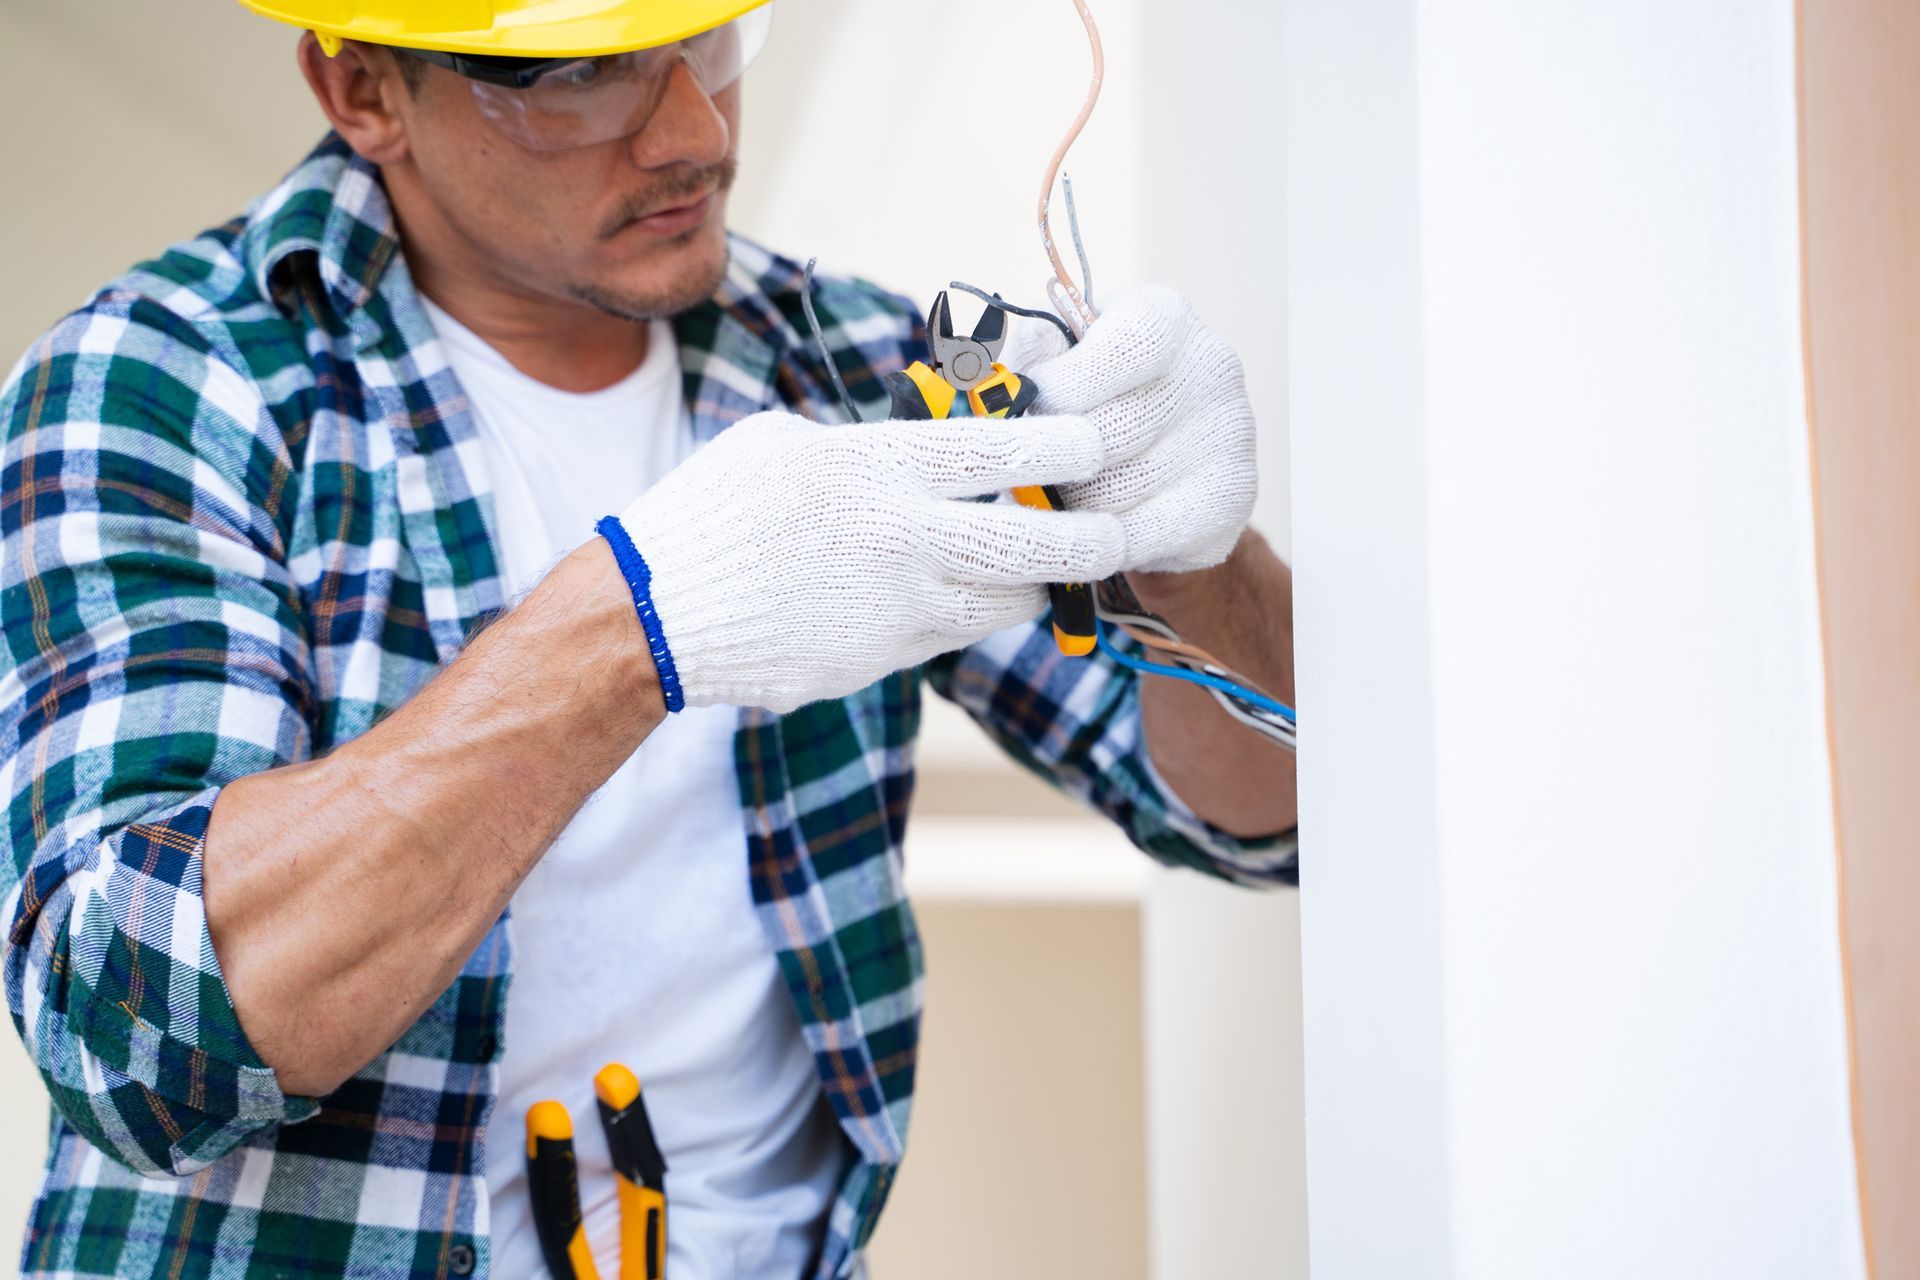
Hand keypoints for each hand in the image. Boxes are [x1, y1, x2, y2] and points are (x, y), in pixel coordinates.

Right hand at [614, 410, 1124, 712]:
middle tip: (1112, 532)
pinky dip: (967, 615)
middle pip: (1032, 545)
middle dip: (1090, 539)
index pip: (1003, 451)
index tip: (1093, 444)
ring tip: (1043, 568)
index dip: (1065, 446)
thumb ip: (866, 447)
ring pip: (1004, 602)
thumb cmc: (711, 512)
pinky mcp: (881, 660)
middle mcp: (901, 538)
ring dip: (1031, 585)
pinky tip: (956, 596)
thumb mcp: (785, 444)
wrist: (654, 614)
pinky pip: (950, 634)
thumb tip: (918, 445)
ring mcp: (895, 609)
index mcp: (877, 467)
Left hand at [1006, 286, 1257, 573]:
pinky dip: (1095, 541)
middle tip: (1033, 471)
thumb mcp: (1061, 357)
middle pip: (1106, 432)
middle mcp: (1210, 367)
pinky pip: (1136, 535)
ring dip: (1071, 505)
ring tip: (1065, 496)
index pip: (1115, 353)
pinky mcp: (1229, 501)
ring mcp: (1229, 435)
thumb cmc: (1097, 399)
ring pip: (1114, 491)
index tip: (1028, 416)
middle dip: (1055, 460)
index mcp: (1164, 318)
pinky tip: (1085, 530)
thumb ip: (1031, 357)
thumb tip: (1002, 386)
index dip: (1058, 391)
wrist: (1165, 466)